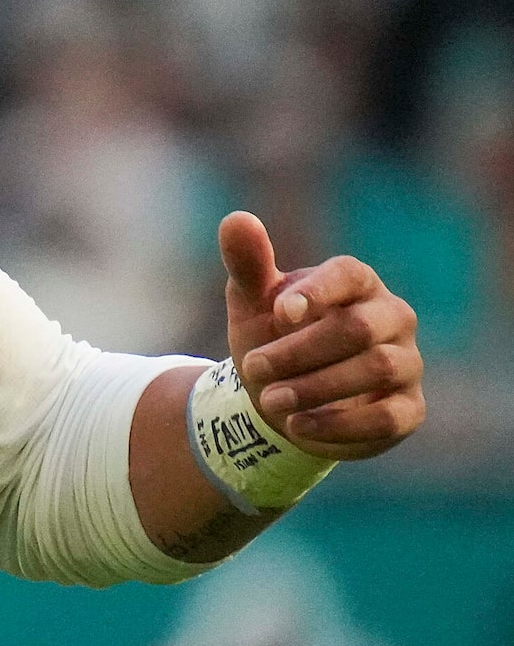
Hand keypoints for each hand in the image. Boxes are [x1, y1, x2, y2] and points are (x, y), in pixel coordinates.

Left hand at [218, 211, 424, 461]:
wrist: (280, 396)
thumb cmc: (271, 336)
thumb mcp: (252, 301)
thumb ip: (247, 263)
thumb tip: (236, 219)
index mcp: (357, 283)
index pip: (349, 274)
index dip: (317, 291)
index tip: (278, 313)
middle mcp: (392, 318)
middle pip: (359, 328)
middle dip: (301, 351)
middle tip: (253, 368)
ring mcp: (406, 363)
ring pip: (377, 369)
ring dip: (317, 386)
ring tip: (269, 400)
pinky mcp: (408, 409)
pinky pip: (389, 417)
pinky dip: (340, 425)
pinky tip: (297, 426)